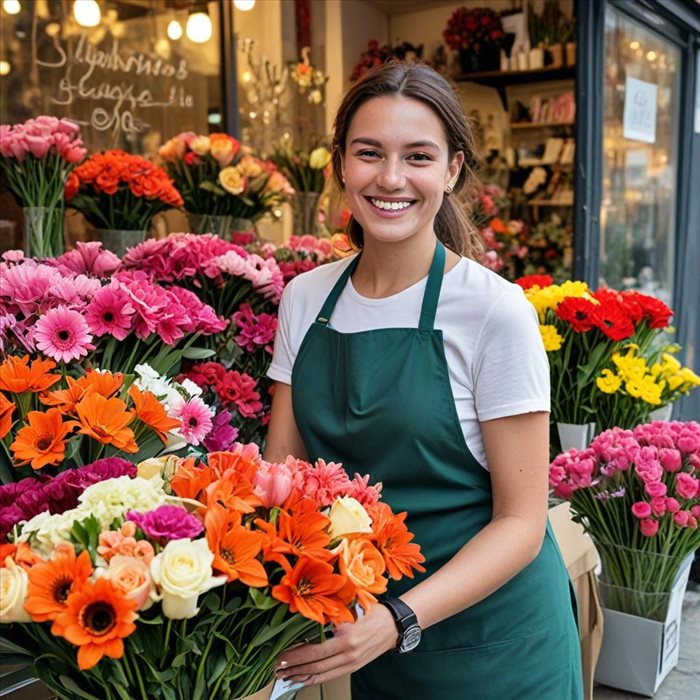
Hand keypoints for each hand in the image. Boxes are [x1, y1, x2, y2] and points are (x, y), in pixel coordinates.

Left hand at [275, 603, 397, 685]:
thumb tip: (304, 613)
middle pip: (315, 665)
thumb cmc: (373, 611)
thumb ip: (330, 611)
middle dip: (294, 668)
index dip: (296, 654)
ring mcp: (351, 662)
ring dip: (301, 677)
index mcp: (346, 636)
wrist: (395, 625)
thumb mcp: (351, 606)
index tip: (281, 654)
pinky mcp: (354, 667)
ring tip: (286, 677)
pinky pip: (330, 676)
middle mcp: (348, 652)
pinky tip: (304, 678)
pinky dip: (315, 679)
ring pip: (322, 675)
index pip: (314, 649)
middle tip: (277, 668)